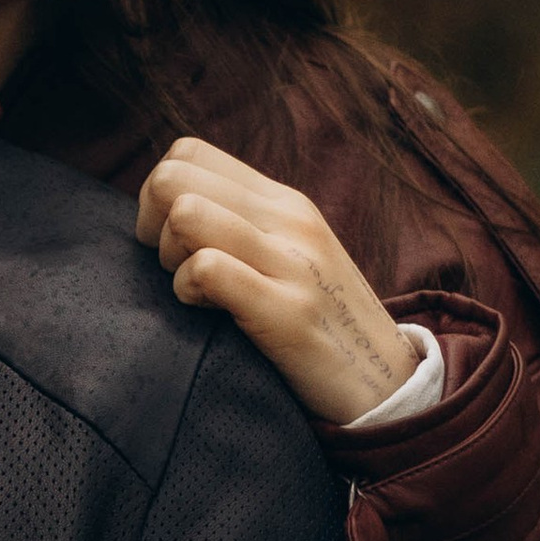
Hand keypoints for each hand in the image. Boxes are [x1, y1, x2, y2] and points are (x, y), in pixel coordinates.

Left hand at [136, 137, 419, 424]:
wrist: (388, 386)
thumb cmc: (323, 329)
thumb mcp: (290, 258)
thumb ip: (242, 228)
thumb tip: (171, 216)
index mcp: (283, 202)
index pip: (188, 154)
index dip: (158, 199)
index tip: (173, 244)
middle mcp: (289, 218)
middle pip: (172, 177)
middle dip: (151, 225)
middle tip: (174, 269)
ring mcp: (292, 261)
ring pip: (184, 213)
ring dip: (169, 258)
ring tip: (194, 291)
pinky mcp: (288, 311)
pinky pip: (207, 269)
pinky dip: (188, 291)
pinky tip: (208, 312)